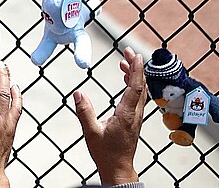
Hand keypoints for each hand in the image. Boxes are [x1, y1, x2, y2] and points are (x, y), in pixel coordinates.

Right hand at [73, 47, 145, 184]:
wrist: (118, 168)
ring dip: (135, 74)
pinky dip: (134, 84)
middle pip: (140, 85)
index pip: (135, 87)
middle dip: (135, 66)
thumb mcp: (91, 132)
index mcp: (126, 115)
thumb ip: (84, 112)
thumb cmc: (106, 153)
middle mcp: (134, 113)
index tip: (134, 55)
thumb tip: (78, 93)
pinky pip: (138, 96)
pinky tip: (126, 79)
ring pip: (140, 90)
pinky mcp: (134, 118)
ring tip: (124, 62)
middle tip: (127, 51)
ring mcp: (136, 116)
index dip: (136, 69)